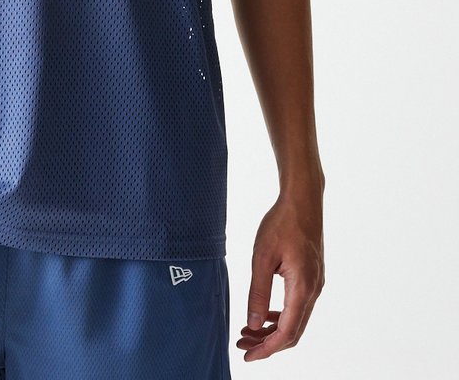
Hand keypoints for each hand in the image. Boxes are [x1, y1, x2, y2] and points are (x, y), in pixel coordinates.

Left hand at [237, 191, 324, 361]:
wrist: (303, 200)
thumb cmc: (282, 223)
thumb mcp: (262, 257)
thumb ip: (258, 292)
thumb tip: (253, 324)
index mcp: (303, 288)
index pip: (286, 333)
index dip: (266, 349)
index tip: (247, 355)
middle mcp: (313, 291)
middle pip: (293, 332)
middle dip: (267, 343)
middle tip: (242, 344)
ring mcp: (315, 285)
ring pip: (296, 320)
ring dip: (273, 330)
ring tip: (248, 331)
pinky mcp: (312, 277)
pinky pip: (298, 307)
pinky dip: (281, 316)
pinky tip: (264, 315)